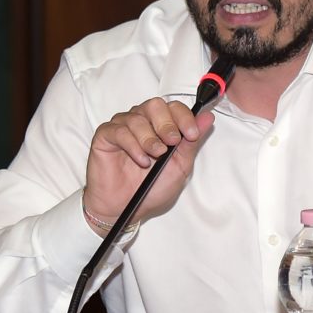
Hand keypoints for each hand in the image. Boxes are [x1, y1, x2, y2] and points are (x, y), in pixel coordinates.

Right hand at [83, 97, 214, 231]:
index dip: (184, 117)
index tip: (191, 133)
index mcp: (161, 126)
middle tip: (171, 143)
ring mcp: (122, 127)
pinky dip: (132, 144)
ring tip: (155, 156)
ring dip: (149, 137)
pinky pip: (118, 130)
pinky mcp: (105, 136)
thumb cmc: (151, 188)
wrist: (126, 208)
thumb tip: (207, 117)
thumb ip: (191, 142)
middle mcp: (142, 122)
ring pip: (137, 117)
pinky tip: (141, 160)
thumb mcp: (179, 166)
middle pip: (155, 105)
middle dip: (166, 123)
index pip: (174, 107)